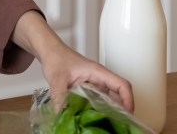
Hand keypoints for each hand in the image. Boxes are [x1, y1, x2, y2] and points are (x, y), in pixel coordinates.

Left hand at [12, 11, 134, 112]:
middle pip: (118, 95)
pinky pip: (97, 101)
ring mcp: (93, 84)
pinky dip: (98, 111)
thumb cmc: (56, 57)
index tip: (128, 114)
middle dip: (121, 110)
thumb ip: (60, 97)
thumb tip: (61, 115)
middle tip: (119, 125)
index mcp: (98, 72)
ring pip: (108, 100)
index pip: (121, 85)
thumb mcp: (57, 78)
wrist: (49, 52)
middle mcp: (99, 79)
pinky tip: (94, 120)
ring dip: (110, 112)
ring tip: (109, 124)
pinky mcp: (87, 89)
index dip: (128, 100)